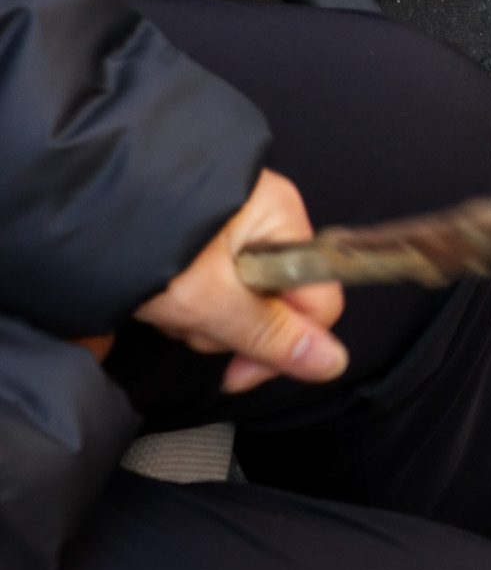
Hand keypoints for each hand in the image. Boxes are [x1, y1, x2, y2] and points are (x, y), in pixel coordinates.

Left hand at [135, 169, 346, 396]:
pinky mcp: (204, 237)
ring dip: (203, 317)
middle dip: (230, 328)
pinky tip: (159, 295)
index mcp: (282, 218)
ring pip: (241, 301)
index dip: (284, 345)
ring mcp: (233, 226)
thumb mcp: (207, 298)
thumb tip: (334, 363)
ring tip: (163, 302)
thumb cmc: (143, 239)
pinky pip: (216, 286)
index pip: (317, 300)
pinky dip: (189, 300)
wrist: (78, 197)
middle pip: (277, 304)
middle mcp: (265, 218)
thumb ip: (270, 334)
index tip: (236, 373)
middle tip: (186, 319)